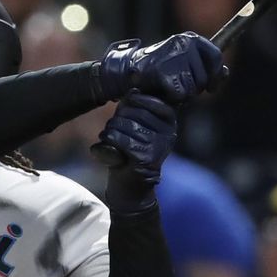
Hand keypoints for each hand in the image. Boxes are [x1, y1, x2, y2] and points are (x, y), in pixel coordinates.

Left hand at [97, 91, 176, 211]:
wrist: (130, 188)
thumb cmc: (129, 152)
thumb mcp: (135, 126)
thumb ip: (134, 108)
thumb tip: (133, 88)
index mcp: (168, 120)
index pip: (148, 98)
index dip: (130, 102)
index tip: (122, 114)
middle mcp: (168, 131)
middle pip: (133, 111)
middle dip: (116, 119)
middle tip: (113, 131)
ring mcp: (158, 145)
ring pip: (124, 125)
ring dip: (109, 132)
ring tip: (110, 141)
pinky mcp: (146, 158)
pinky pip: (120, 140)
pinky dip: (107, 143)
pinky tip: (107, 150)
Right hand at [98, 32, 227, 103]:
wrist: (128, 73)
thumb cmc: (157, 70)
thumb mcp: (184, 64)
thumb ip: (204, 68)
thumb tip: (224, 73)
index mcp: (191, 39)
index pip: (215, 57)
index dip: (216, 75)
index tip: (212, 88)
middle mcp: (184, 44)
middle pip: (205, 76)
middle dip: (195, 88)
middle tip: (179, 86)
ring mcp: (175, 57)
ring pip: (193, 87)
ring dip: (183, 94)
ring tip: (169, 87)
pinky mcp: (165, 71)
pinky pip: (180, 94)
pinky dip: (172, 98)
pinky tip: (162, 91)